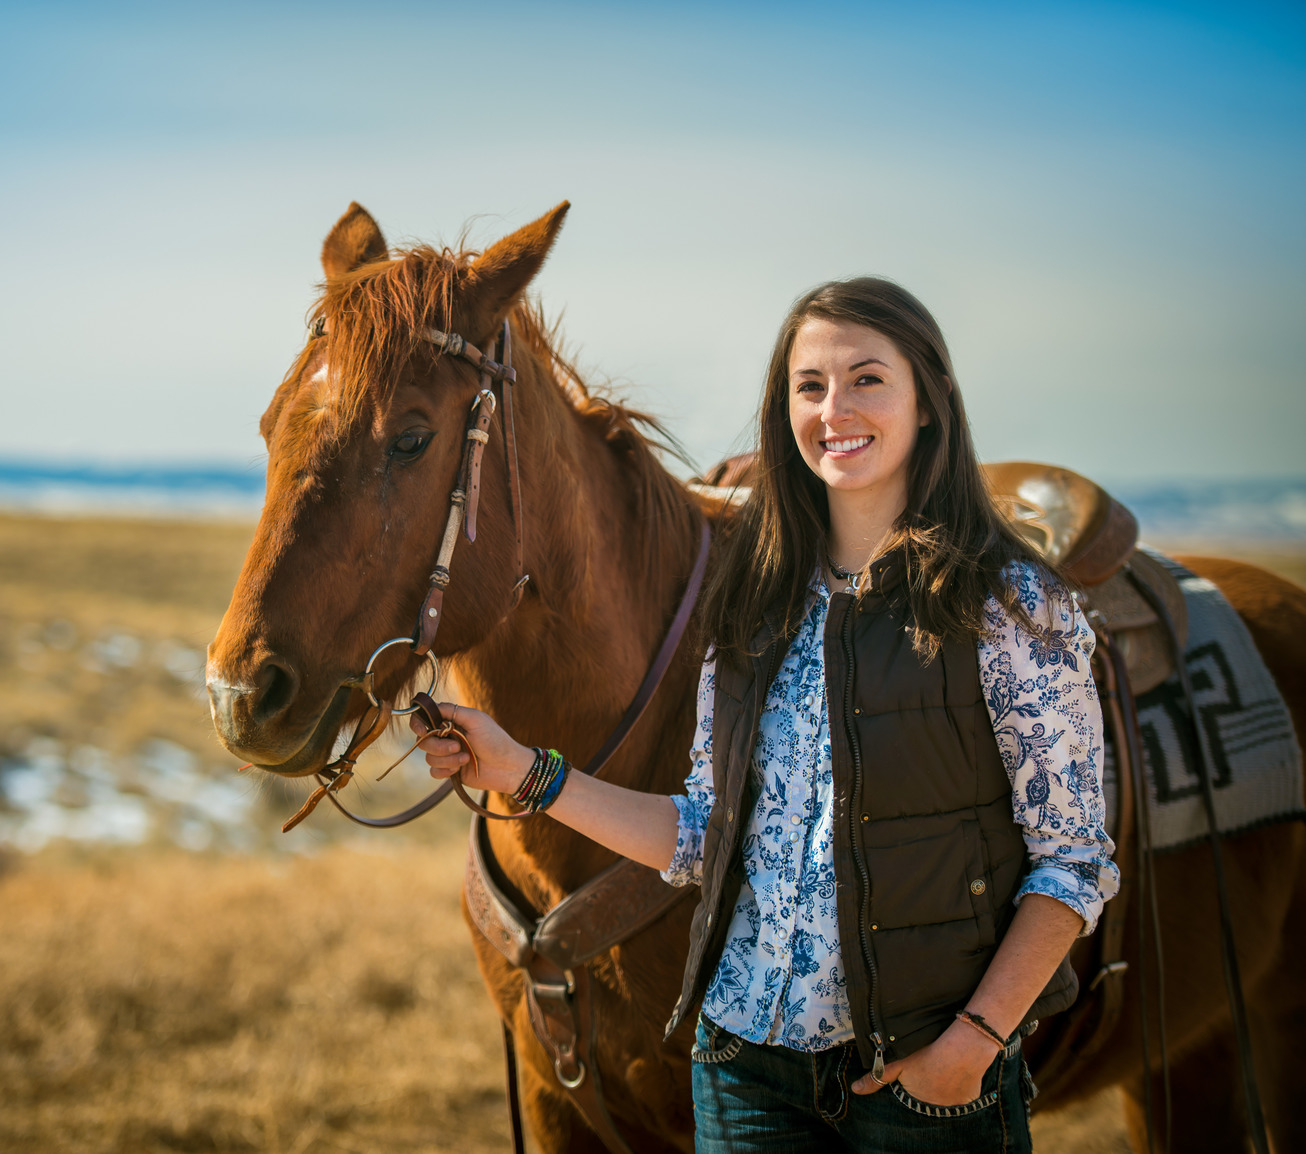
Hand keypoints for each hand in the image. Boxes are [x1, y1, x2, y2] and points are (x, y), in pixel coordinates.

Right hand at [409, 703, 534, 795]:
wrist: (507, 767)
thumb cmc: (495, 740)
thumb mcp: (475, 719)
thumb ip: (452, 710)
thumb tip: (431, 706)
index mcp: (452, 721)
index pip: (424, 719)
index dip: (418, 724)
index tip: (423, 731)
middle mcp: (447, 736)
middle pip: (424, 740)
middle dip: (439, 746)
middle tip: (458, 746)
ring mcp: (447, 754)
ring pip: (429, 757)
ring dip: (448, 759)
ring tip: (467, 758)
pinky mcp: (449, 770)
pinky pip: (434, 771)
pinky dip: (445, 771)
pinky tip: (459, 769)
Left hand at [850, 1020, 996, 1103]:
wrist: (962, 1051)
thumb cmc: (928, 1055)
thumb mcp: (898, 1063)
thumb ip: (877, 1077)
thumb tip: (856, 1089)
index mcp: (914, 1101)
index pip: (908, 1099)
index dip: (910, 1086)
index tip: (916, 1074)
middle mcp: (932, 1110)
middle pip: (925, 1101)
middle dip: (925, 1090)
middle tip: (930, 1070)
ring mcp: (951, 1108)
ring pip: (943, 1100)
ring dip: (941, 1091)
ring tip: (943, 1070)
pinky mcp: (967, 1102)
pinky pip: (960, 1100)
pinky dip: (958, 1090)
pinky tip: (956, 1074)